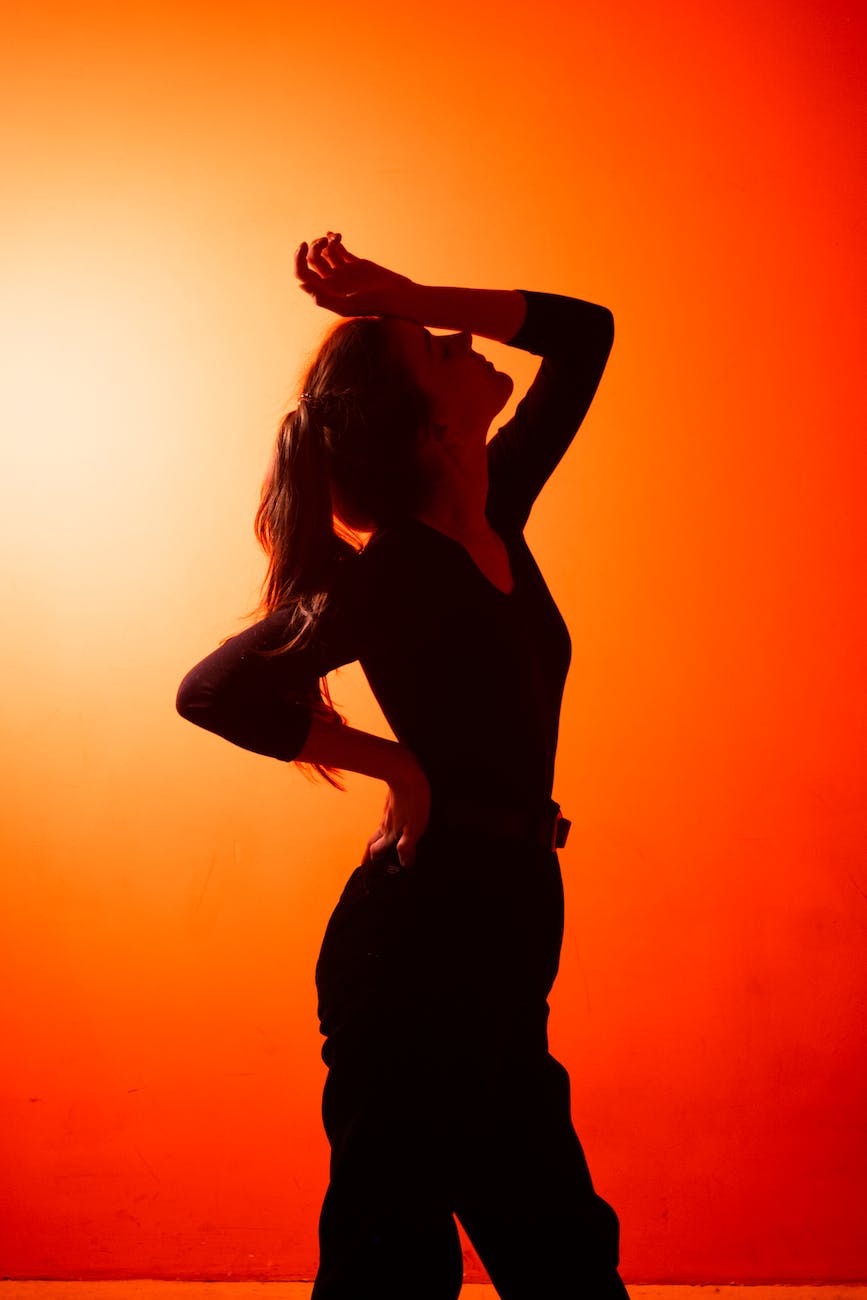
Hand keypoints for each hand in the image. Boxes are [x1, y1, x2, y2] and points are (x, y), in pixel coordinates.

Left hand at [294, 232, 412, 317]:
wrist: (398, 297)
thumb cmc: (374, 305)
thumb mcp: (347, 305)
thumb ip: (324, 299)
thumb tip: (302, 285)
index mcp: (326, 293)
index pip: (303, 274)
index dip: (298, 259)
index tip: (304, 245)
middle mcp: (332, 283)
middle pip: (312, 261)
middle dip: (313, 248)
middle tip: (323, 242)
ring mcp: (343, 272)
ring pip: (324, 253)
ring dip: (324, 242)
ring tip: (334, 239)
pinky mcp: (355, 263)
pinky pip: (339, 249)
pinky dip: (334, 239)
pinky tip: (335, 235)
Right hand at [363, 749, 430, 868]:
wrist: (405, 772)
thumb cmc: (412, 800)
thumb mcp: (414, 826)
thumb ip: (407, 845)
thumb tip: (404, 864)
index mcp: (390, 832)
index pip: (376, 851)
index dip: (373, 862)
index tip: (369, 873)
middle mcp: (385, 824)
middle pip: (372, 842)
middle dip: (368, 854)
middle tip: (365, 864)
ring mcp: (387, 813)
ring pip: (377, 830)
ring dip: (375, 841)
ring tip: (376, 848)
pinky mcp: (391, 803)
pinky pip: (384, 820)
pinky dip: (383, 828)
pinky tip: (390, 825)